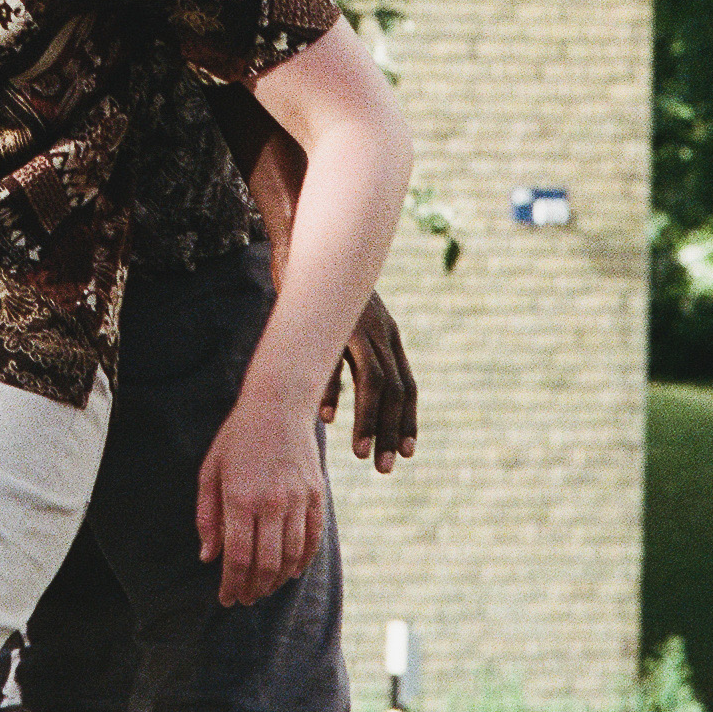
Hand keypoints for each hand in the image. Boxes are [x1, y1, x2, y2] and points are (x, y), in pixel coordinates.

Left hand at [196, 390, 326, 607]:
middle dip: (253, 590)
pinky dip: (301, 562)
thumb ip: (207, 517)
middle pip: (265, 565)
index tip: (226, 598)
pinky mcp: (316, 495)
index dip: (231, 585)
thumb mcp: (210, 471)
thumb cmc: (237, 439)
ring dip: (276, 581)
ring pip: (291, 558)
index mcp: (239, 498)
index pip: (237, 558)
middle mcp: (271, 502)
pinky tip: (288, 571)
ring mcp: (298, 499)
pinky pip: (312, 540)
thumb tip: (208, 557)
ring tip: (263, 587)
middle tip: (244, 598)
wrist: (278, 405)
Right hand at [322, 292, 417, 473]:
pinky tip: (326, 417)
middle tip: (386, 468)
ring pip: (375, 382)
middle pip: (396, 390)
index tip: (407, 452)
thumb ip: (347, 364)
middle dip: (393, 432)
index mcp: (387, 335)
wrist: (304, 243)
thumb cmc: (318, 293)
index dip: (408, 420)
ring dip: (370, 421)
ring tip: (363, 454)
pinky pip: (335, 362)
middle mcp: (380, 332)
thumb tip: (331, 411)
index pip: (408, 385)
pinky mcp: (332, 320)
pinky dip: (333, 391)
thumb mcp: (342, 331)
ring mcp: (358, 326)